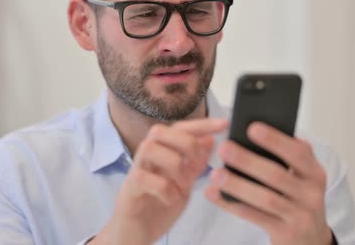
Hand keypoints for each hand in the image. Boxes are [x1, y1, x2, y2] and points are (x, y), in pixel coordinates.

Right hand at [94, 118, 227, 244]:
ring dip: (174, 165)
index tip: (224, 124)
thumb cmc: (160, 203)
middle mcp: (146, 155)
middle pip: (161, 130)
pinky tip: (171, 199)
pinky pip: (145, 178)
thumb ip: (196, 163)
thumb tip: (210, 139)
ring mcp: (136, 169)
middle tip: (197, 163)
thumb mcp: (185, 182)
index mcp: (162, 150)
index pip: (180, 128)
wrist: (137, 231)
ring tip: (183, 184)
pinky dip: (165, 189)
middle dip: (186, 142)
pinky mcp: (129, 188)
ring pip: (150, 148)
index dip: (202, 124)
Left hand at [205, 122, 332, 244]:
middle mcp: (311, 193)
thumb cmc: (296, 199)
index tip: (252, 127)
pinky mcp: (286, 233)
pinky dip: (232, 205)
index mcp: (314, 173)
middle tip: (224, 148)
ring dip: (238, 185)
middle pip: (277, 175)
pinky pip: (255, 217)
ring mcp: (300, 215)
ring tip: (215, 174)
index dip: (275, 139)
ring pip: (266, 198)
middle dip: (248, 161)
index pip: (298, 152)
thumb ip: (284, 160)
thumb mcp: (300, 178)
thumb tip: (248, 136)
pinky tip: (214, 194)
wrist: (310, 239)